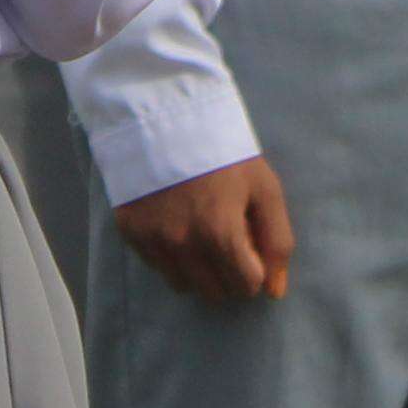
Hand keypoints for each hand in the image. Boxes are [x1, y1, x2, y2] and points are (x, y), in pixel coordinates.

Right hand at [115, 156, 292, 303]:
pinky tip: (177, 225)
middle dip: (228, 273)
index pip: (246, 286)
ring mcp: (154, 241)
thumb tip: (275, 291)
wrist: (165, 115)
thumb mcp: (264, 187)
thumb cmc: (224, 151)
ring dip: (198, 271)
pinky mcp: (130, 233)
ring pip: (184, 285)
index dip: (255, 268)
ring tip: (201, 234)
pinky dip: (172, 257)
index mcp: (221, 234)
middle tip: (226, 238)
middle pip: (215, 292)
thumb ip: (277, 241)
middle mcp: (185, 246)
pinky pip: (157, 267)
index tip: (249, 246)